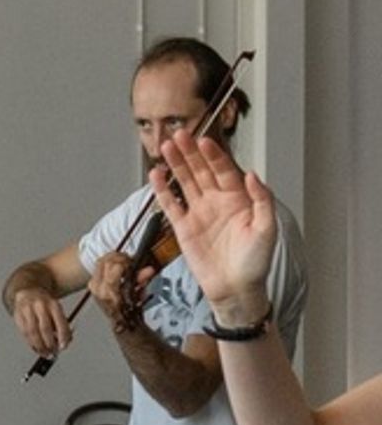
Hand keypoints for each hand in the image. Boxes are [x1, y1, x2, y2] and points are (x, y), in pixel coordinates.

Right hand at [10, 287, 71, 357]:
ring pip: (33, 332)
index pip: (60, 321)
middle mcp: (40, 305)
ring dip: (40, 346)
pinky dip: (31, 344)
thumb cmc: (45, 305)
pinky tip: (37, 348)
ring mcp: (27, 310)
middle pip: (45, 328)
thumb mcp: (56, 310)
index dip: (62, 336)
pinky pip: (25, 333)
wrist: (27, 291)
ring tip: (45, 353)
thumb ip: (62, 325)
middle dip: (50, 343)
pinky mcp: (18, 316)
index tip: (64, 347)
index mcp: (53, 303)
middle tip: (54, 352)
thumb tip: (66, 343)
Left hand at [87, 250, 135, 325]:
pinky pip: (98, 266)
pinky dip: (108, 263)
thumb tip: (149, 270)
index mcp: (109, 291)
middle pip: (106, 260)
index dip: (126, 261)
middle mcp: (98, 288)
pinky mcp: (92, 284)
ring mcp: (93, 286)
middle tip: (128, 261)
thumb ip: (141, 279)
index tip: (133, 263)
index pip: (116, 266)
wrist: (119, 320)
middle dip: (120, 257)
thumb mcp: (138, 293)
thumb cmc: (128, 309)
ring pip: (101, 261)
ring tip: (122, 263)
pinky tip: (116, 267)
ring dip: (113, 258)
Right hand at [152, 132, 275, 321]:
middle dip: (191, 152)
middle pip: (201, 170)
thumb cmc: (255, 262)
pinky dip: (163, 190)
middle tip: (180, 135)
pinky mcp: (184, 229)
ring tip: (166, 147)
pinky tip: (156, 175)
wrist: (236, 289)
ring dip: (176, 164)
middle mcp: (218, 201)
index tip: (204, 141)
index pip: (224, 169)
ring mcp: (199, 213)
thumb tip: (252, 174)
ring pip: (185, 182)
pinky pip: (171, 205)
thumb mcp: (267, 228)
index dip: (214, 154)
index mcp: (239, 198)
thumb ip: (262, 199)